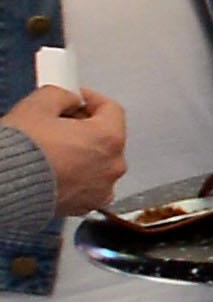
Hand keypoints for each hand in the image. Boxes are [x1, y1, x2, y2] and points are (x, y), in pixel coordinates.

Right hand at [8, 85, 126, 217]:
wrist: (3, 185)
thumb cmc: (21, 150)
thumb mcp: (37, 106)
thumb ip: (61, 95)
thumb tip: (70, 99)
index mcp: (108, 139)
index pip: (112, 110)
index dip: (92, 99)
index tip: (77, 97)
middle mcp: (112, 167)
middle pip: (107, 138)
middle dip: (85, 126)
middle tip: (60, 121)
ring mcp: (102, 189)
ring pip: (98, 162)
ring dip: (81, 152)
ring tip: (52, 146)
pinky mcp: (86, 205)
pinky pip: (87, 183)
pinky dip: (76, 174)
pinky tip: (53, 167)